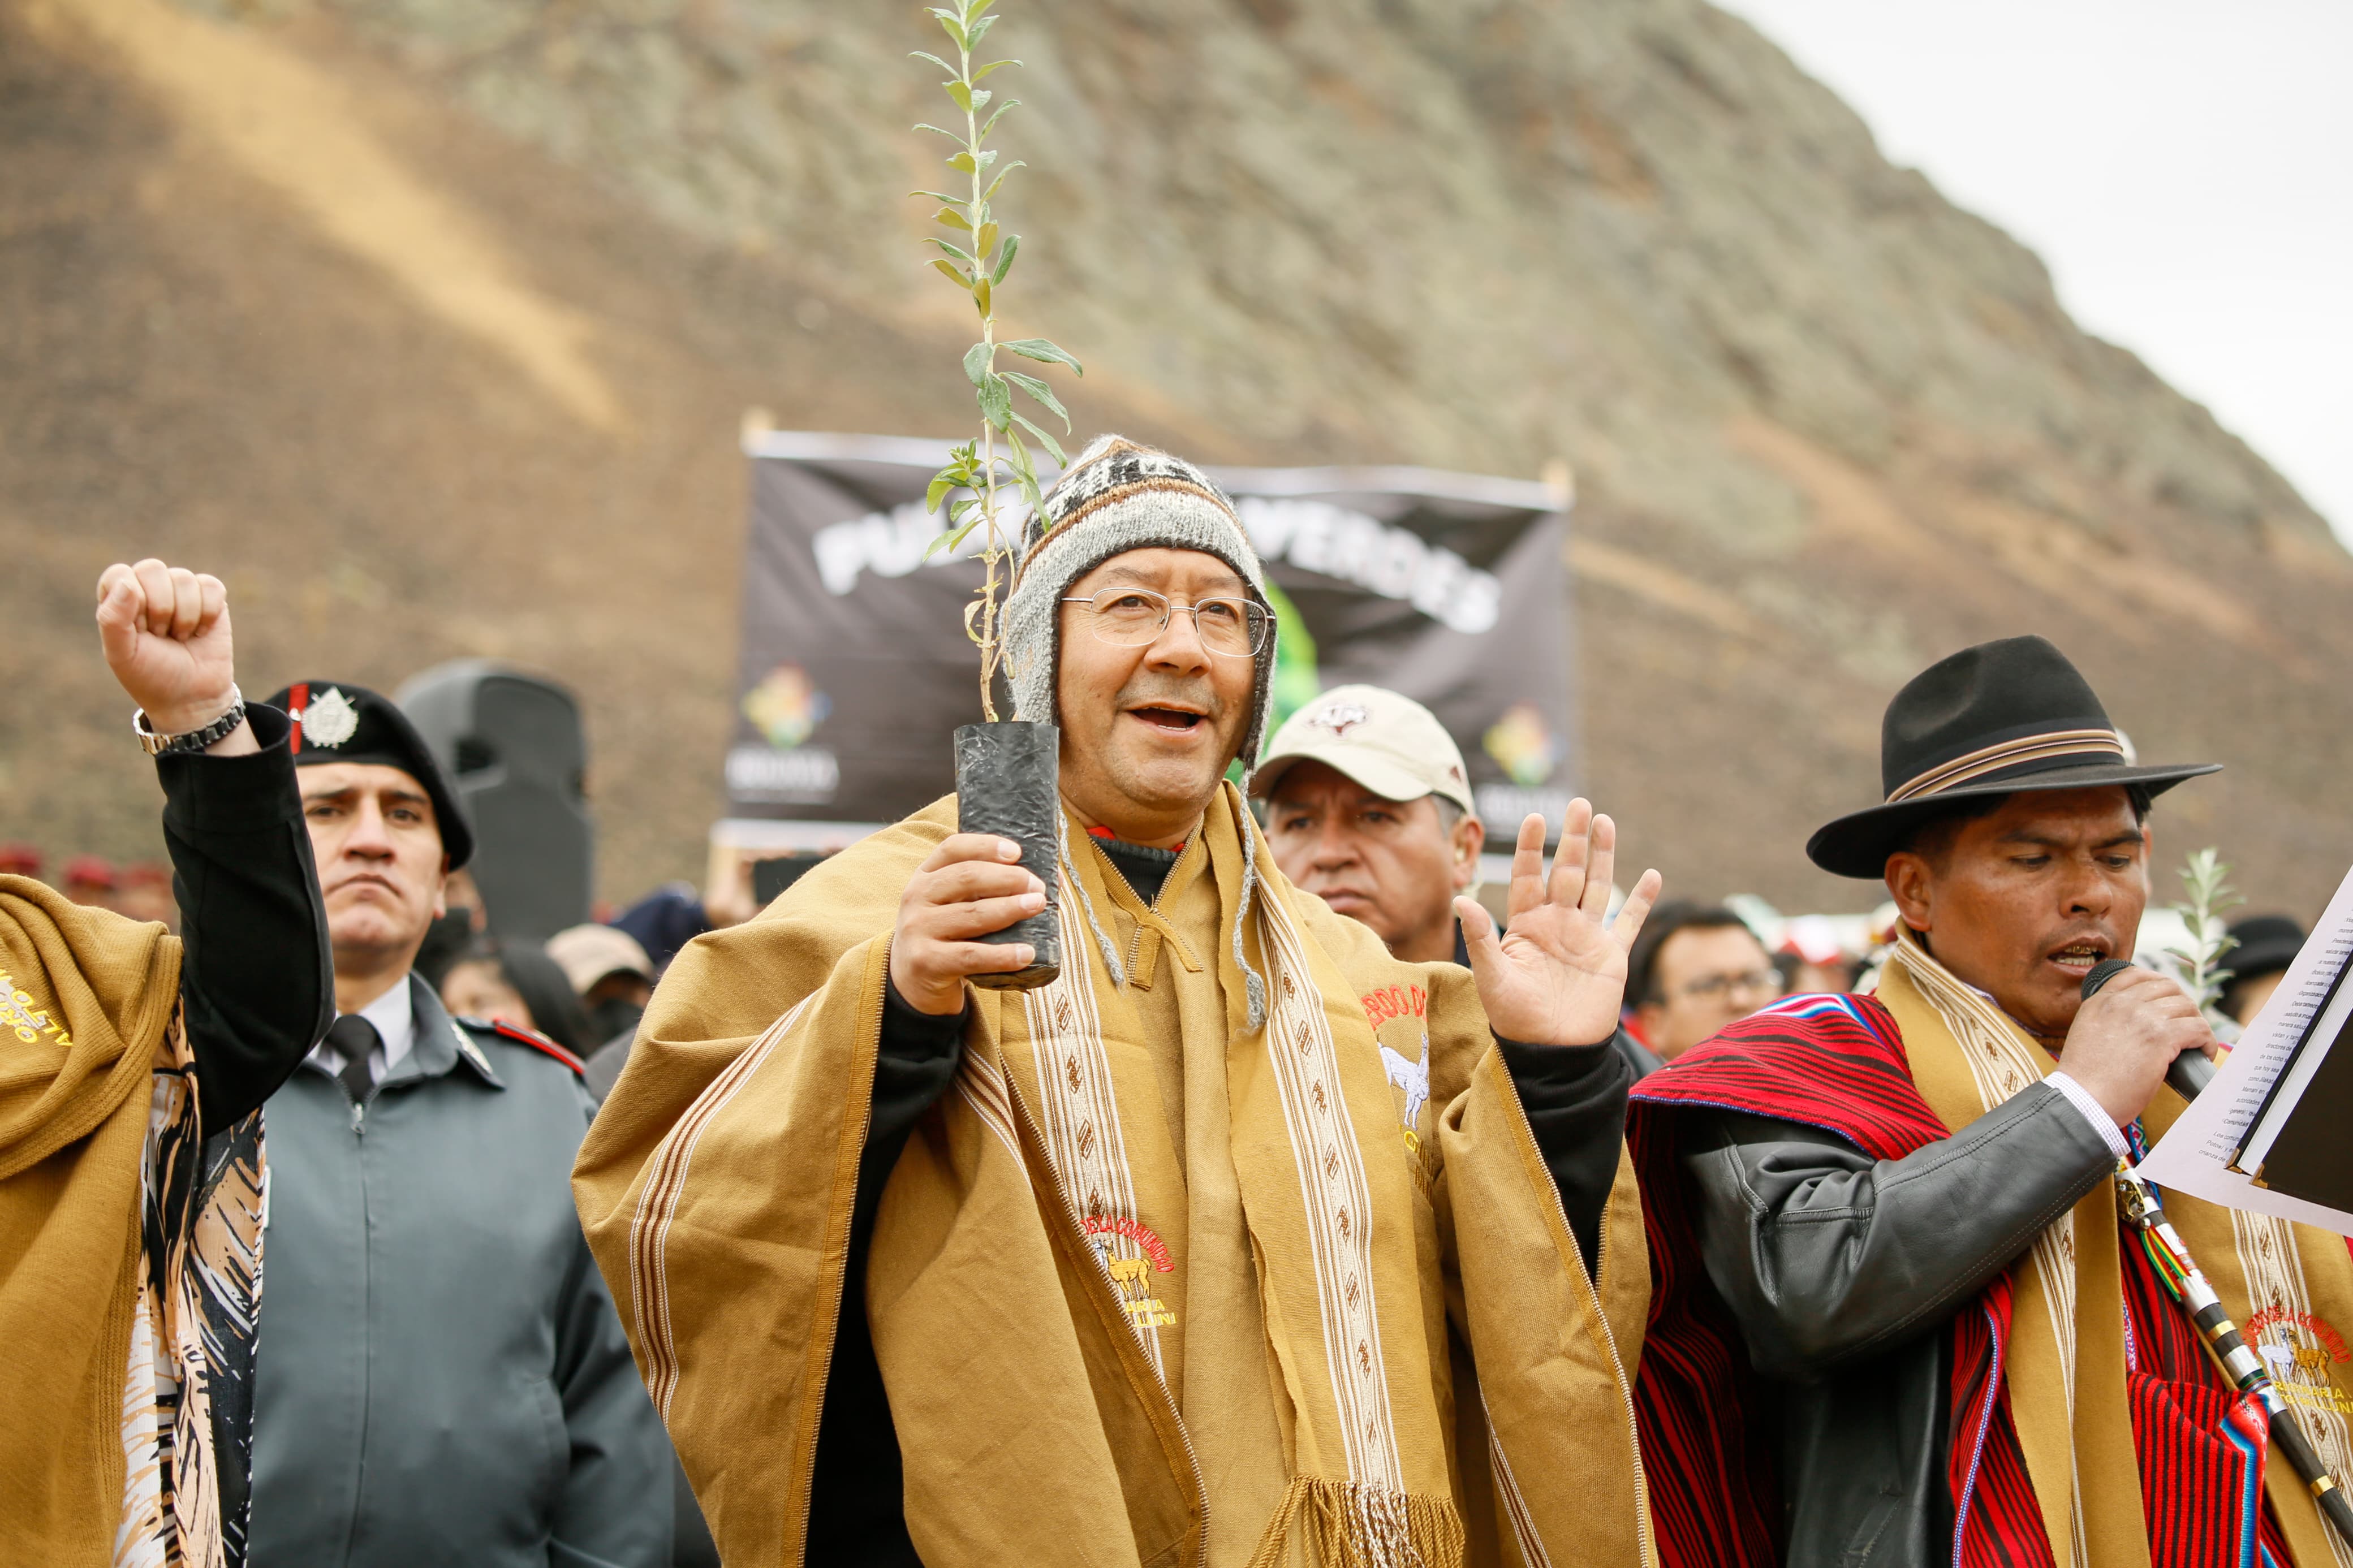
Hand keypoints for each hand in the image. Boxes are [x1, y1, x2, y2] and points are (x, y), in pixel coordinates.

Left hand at [95, 559, 252, 752]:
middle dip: (160, 607)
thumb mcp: (122, 654)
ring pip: (183, 578)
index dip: (132, 601)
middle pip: (152, 568)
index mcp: (119, 599)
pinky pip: (211, 586)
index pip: (120, 574)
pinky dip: (208, 614)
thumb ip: (112, 618)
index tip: (138, 630)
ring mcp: (181, 592)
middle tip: (160, 634)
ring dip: (185, 616)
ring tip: (180, 637)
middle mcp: (148, 589)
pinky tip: (200, 632)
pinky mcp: (211, 598)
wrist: (193, 698)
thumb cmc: (151, 676)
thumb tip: (128, 584)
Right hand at [889, 834, 1047, 1014]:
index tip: (1017, 852)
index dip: (985, 845)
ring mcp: (918, 929)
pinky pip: (972, 956)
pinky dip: (1003, 955)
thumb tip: (1042, 881)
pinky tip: (1026, 953)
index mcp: (925, 876)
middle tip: (1037, 886)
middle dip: (1007, 878)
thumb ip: (982, 889)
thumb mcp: (951, 904)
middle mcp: (916, 897)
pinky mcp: (927, 962)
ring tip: (1037, 906)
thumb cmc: (944, 936)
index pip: (953, 849)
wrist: (911, 982)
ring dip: (1010, 909)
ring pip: (972, 914)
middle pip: (966, 877)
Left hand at [1454, 802, 1662, 1047]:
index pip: (1527, 876)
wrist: (1551, 1052)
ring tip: (1605, 821)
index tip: (1534, 817)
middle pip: (1567, 871)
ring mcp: (1586, 937)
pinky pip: (1630, 923)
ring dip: (1603, 855)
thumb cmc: (1514, 1018)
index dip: (1530, 847)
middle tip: (1579, 803)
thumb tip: (1459, 901)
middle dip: (1572, 838)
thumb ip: (1480, 937)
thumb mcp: (1492, 976)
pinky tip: (1652, 875)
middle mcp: (1557, 924)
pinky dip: (1642, 901)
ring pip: (1597, 886)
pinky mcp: (1612, 956)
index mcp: (1526, 924)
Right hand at [2057, 965, 2214, 1126]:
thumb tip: (2137, 1029)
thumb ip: (2107, 1022)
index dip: (2158, 984)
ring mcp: (2142, 1018)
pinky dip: (2206, 1041)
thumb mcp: (2086, 1035)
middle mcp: (2121, 1003)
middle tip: (2185, 1025)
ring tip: (2196, 1042)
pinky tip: (2203, 1052)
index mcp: (2100, 1002)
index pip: (2135, 975)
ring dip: (2196, 1023)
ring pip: (2187, 1006)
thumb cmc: (2084, 1080)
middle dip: (2182, 1004)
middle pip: (2168, 987)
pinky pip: (2198, 1028)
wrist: (2081, 1099)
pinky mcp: (2161, 1037)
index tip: (2167, 1000)